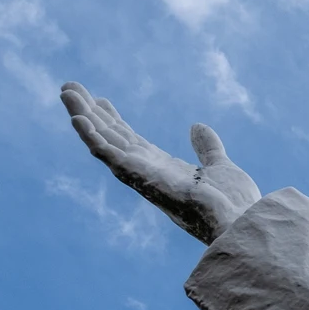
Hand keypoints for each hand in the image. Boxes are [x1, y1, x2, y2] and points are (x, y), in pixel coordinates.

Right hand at [62, 81, 261, 244]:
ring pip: (103, 143)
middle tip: (70, 88)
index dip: (115, 121)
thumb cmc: (234, 204)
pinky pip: (110, 156)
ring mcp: (142, 176)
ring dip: (83, 118)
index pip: (131, 141)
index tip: (101, 100)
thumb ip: (207, 147)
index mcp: (164, 170)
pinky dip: (93, 138)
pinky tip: (78, 119)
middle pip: (112, 138)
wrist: (242, 221)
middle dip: (90, 114)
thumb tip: (196, 126)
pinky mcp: (141, 179)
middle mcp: (147, 173)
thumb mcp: (219, 167)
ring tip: (66, 93)